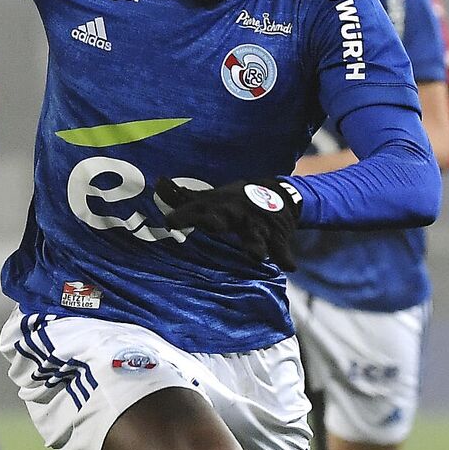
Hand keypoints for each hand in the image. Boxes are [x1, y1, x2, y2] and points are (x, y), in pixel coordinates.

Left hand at [157, 178, 301, 270]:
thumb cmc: (234, 202)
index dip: (184, 215)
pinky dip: (284, 256)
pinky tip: (288, 266)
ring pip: (255, 235)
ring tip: (255, 256)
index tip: (170, 222)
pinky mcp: (277, 235)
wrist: (277, 192)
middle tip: (209, 226)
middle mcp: (236, 213)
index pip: (197, 210)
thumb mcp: (212, 199)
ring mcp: (257, 224)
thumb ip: (186, 199)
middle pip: (225, 219)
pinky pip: (281, 248)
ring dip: (254, 245)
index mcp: (218, 207)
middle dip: (215, 223)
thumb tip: (160, 183)